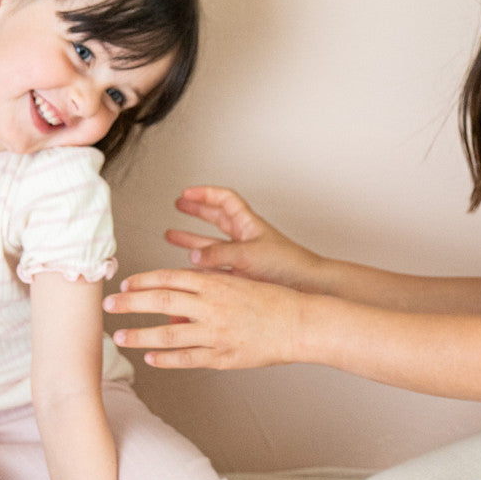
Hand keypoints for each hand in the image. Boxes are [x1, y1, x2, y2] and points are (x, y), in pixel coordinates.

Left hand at [104, 268, 303, 368]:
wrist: (300, 323)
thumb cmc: (272, 300)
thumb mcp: (238, 282)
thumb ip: (208, 286)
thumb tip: (180, 292)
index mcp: (216, 283)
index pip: (170, 277)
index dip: (143, 281)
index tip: (124, 284)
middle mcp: (212, 306)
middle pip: (161, 301)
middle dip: (131, 304)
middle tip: (108, 306)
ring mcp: (216, 333)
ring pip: (169, 334)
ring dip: (140, 335)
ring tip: (120, 336)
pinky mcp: (223, 356)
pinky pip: (188, 359)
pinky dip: (166, 359)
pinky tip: (150, 358)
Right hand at [166, 186, 319, 290]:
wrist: (308, 286)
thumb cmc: (290, 266)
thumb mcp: (250, 255)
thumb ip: (220, 255)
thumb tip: (194, 256)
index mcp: (248, 224)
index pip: (224, 199)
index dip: (204, 193)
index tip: (186, 192)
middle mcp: (244, 238)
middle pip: (215, 217)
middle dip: (196, 210)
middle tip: (179, 205)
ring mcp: (243, 256)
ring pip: (212, 243)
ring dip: (192, 238)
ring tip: (172, 236)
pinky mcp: (243, 275)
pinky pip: (216, 266)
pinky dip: (202, 267)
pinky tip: (190, 270)